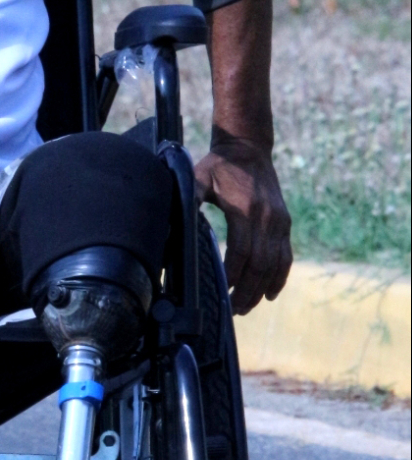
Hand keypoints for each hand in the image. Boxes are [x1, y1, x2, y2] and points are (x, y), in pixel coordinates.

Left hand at [195, 137, 291, 314]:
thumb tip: (172, 221)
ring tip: (246, 307)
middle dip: (247, 290)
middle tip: (233, 309)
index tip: (222, 290)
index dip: (233, 274)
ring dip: (262, 289)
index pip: (241, 252)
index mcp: (245, 210)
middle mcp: (267, 219)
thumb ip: (190, 197)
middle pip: (260, 264)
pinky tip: (270, 294)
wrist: (248, 149)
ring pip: (275, 265)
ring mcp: (279, 223)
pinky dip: (280, 277)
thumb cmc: (219, 165)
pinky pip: (286, 257)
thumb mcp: (200, 177)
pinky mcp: (284, 224)